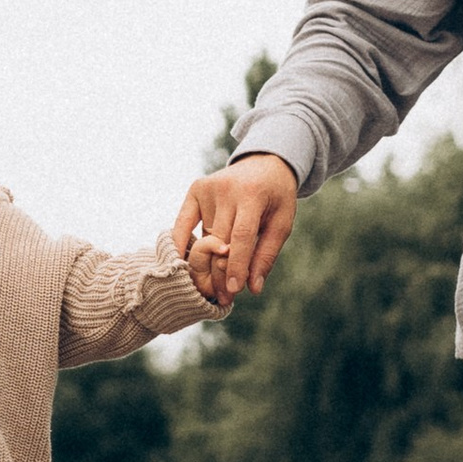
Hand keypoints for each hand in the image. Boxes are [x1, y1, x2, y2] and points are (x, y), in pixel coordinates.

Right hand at [174, 155, 300, 302]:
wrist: (264, 163)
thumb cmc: (276, 197)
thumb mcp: (282, 223)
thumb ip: (266, 254)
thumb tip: (253, 288)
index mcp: (252, 194)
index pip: (241, 236)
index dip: (236, 265)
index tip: (234, 290)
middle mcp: (226, 189)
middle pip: (219, 240)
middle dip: (220, 272)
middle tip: (223, 298)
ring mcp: (207, 188)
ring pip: (203, 236)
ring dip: (206, 265)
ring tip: (211, 289)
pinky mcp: (195, 190)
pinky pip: (183, 223)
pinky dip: (181, 244)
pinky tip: (182, 264)